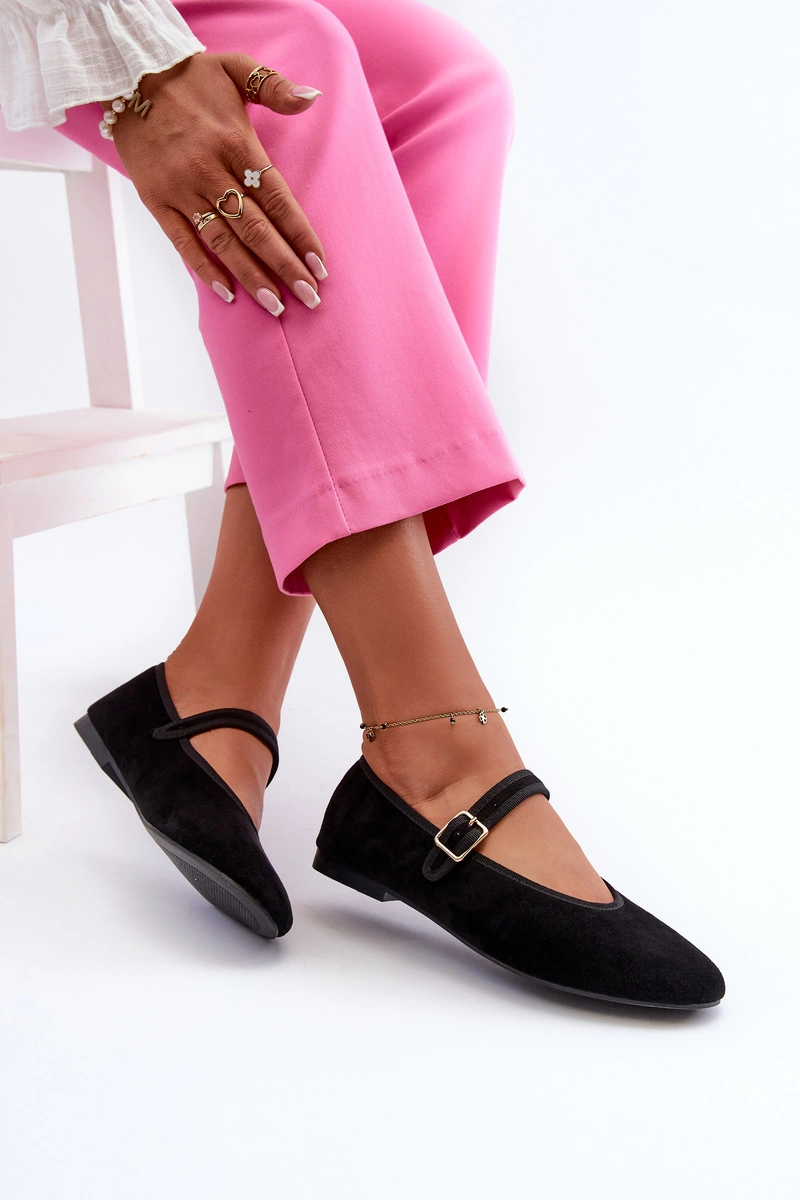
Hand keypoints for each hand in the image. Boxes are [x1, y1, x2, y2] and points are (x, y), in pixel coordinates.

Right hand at [110, 53, 327, 315]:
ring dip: (251, 276)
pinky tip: (227, 293)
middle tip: (310, 298)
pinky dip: (204, 269)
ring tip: (275, 305)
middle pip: (255, 228)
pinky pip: (182, 241)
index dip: (300, 235)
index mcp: (236, 143)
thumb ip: (276, 87)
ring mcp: (182, 188)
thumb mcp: (236, 68)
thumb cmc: (190, 76)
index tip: (320, 266)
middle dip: (285, 266)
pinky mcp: (156, 199)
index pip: (277, 199)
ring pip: (223, 241)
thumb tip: (312, 98)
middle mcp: (210, 170)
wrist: (126, 72)